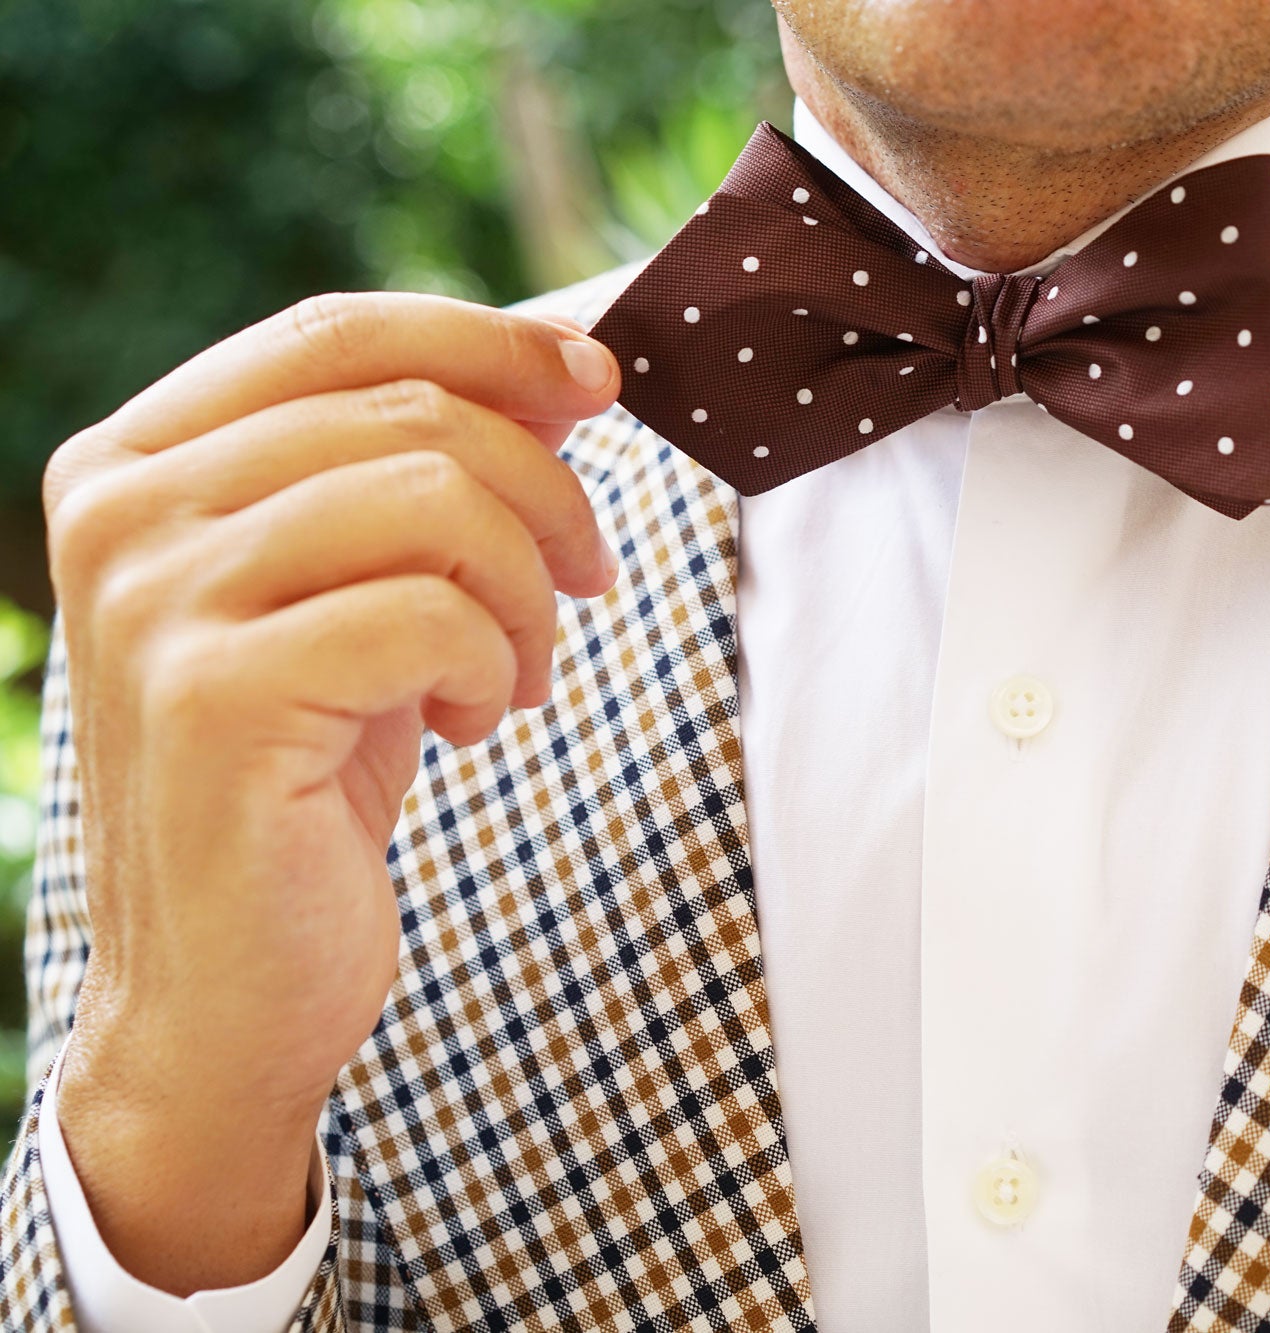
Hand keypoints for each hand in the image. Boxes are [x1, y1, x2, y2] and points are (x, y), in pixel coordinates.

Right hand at [40, 292, 622, 1292]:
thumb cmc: (306, 782)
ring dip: (528, 589)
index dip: (492, 341)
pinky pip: (431, 611)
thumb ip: (424, 476)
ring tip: (517, 673)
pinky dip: (494, 661)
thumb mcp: (364, 595)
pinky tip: (473, 722)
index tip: (602, 384)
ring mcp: (153, 602)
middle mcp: (121, 510)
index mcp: (136, 460)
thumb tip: (566, 368)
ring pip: (433, 496)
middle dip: (546, 492)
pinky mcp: (214, 696)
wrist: (228, 992)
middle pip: (409, 409)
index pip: (337, 329)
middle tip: (587, 582)